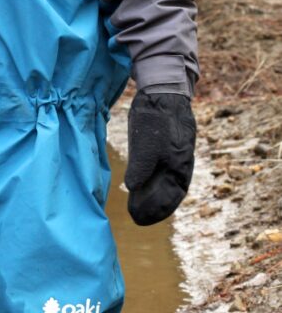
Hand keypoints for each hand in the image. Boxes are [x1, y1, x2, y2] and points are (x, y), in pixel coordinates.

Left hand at [125, 91, 195, 225]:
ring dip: (152, 197)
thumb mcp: (146, 144)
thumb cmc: (156, 118)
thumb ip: (141, 167)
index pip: (171, 197)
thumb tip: (133, 188)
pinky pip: (161, 171)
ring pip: (165, 183)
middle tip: (136, 218)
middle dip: (154, 207)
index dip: (157, 210)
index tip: (141, 219)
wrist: (163, 92)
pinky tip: (141, 187)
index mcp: (179, 166)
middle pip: (168, 193)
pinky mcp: (165, 147)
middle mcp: (179, 164)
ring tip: (137, 207)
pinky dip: (152, 182)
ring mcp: (173, 155)